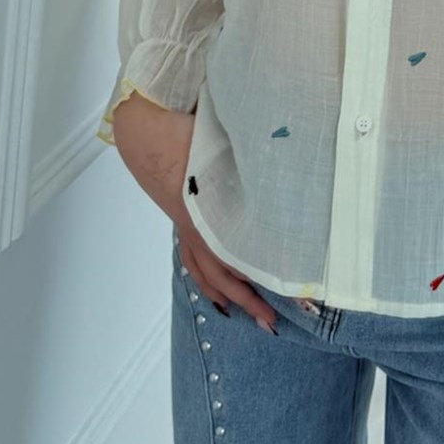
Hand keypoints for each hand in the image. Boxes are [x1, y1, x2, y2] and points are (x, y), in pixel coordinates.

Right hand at [110, 92, 279, 333]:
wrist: (145, 125)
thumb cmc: (186, 127)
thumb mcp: (226, 141)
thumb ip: (254, 156)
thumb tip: (287, 165)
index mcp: (213, 210)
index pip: (246, 255)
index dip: (271, 278)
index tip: (298, 297)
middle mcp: (199, 223)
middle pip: (228, 272)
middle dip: (254, 297)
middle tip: (280, 319)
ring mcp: (187, 224)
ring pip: (208, 271)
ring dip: (230, 294)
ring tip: (252, 315)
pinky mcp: (181, 219)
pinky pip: (193, 259)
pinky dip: (207, 279)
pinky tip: (216, 292)